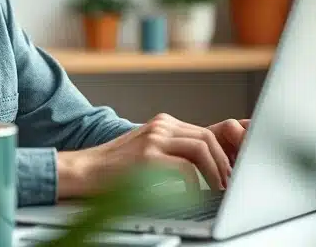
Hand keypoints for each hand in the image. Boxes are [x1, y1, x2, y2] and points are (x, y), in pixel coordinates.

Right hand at [57, 113, 248, 198]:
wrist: (84, 169)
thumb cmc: (116, 168)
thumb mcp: (148, 150)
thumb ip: (173, 151)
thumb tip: (206, 166)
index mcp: (164, 123)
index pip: (205, 132)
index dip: (223, 152)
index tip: (231, 170)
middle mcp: (161, 126)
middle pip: (208, 137)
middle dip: (224, 162)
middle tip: (229, 182)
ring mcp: (154, 139)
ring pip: (201, 148)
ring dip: (215, 171)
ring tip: (218, 188)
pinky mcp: (147, 157)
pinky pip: (184, 168)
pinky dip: (194, 183)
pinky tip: (193, 193)